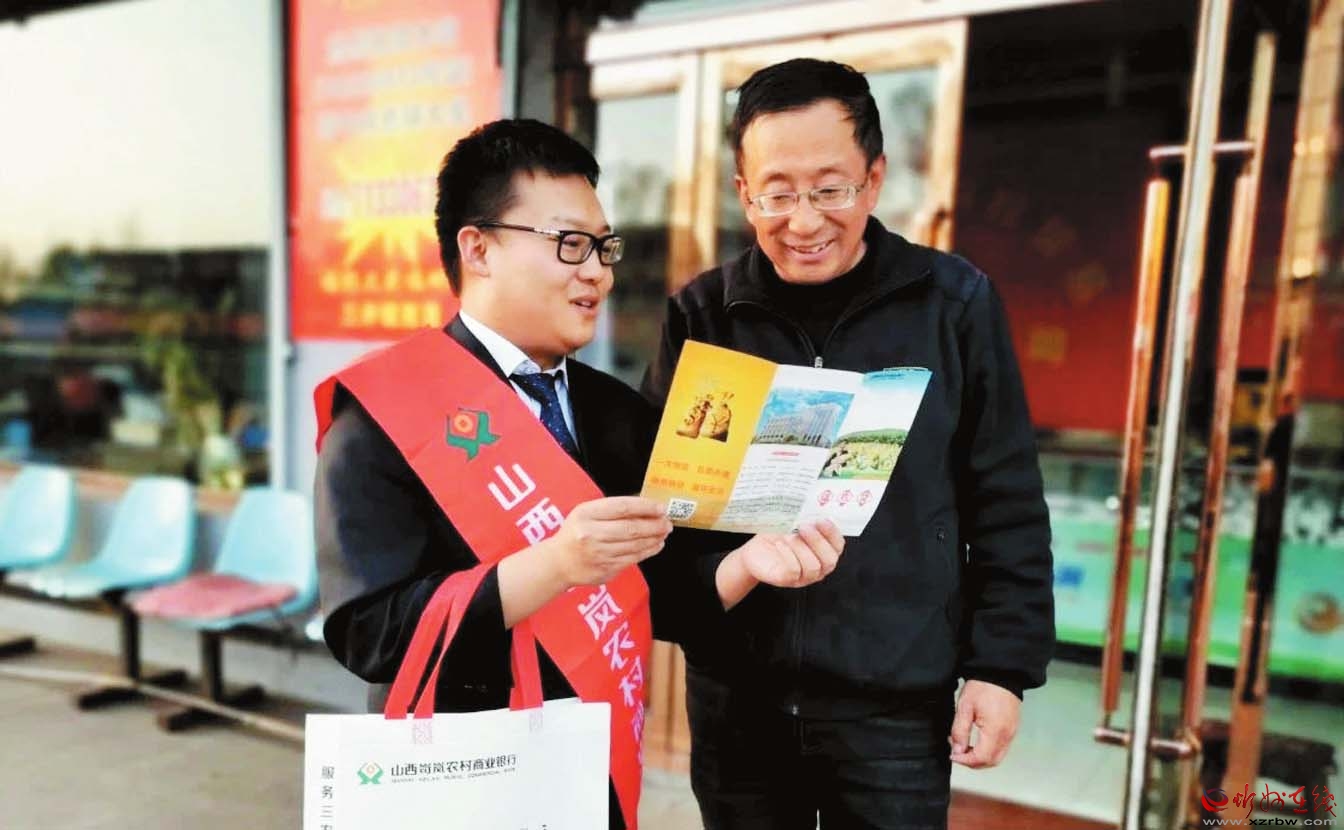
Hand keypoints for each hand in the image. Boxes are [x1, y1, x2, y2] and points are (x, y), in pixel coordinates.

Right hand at [543, 496, 670, 587]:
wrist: (559, 562)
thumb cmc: (576, 533)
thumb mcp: (586, 512)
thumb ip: (612, 509)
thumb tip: (645, 505)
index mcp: (586, 514)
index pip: (622, 507)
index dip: (645, 507)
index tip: (660, 507)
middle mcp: (591, 534)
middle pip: (631, 528)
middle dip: (654, 525)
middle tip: (667, 522)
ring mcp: (598, 554)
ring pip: (634, 545)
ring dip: (654, 538)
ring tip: (664, 532)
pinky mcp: (605, 569)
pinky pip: (632, 559)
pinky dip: (648, 551)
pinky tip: (656, 545)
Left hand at [715, 520, 844, 608]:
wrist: (755, 550)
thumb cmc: (776, 537)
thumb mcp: (792, 525)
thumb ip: (806, 519)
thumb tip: (813, 507)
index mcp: (823, 553)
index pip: (837, 547)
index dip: (833, 534)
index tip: (822, 519)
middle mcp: (817, 568)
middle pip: (829, 560)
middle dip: (818, 541)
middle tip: (804, 526)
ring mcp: (803, 577)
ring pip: (812, 567)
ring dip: (801, 548)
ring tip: (789, 536)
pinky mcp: (786, 580)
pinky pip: (793, 571)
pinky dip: (788, 555)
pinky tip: (780, 544)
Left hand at [949, 680, 1019, 767]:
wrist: (1000, 673)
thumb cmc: (983, 686)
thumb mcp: (965, 707)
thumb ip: (960, 731)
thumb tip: (957, 750)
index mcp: (996, 731)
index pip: (981, 758)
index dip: (965, 761)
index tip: (954, 756)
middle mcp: (1007, 735)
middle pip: (991, 762)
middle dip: (973, 762)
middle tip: (958, 754)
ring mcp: (1012, 732)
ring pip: (998, 757)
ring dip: (981, 757)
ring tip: (965, 746)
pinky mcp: (1012, 728)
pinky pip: (1002, 748)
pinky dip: (988, 750)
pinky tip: (976, 741)